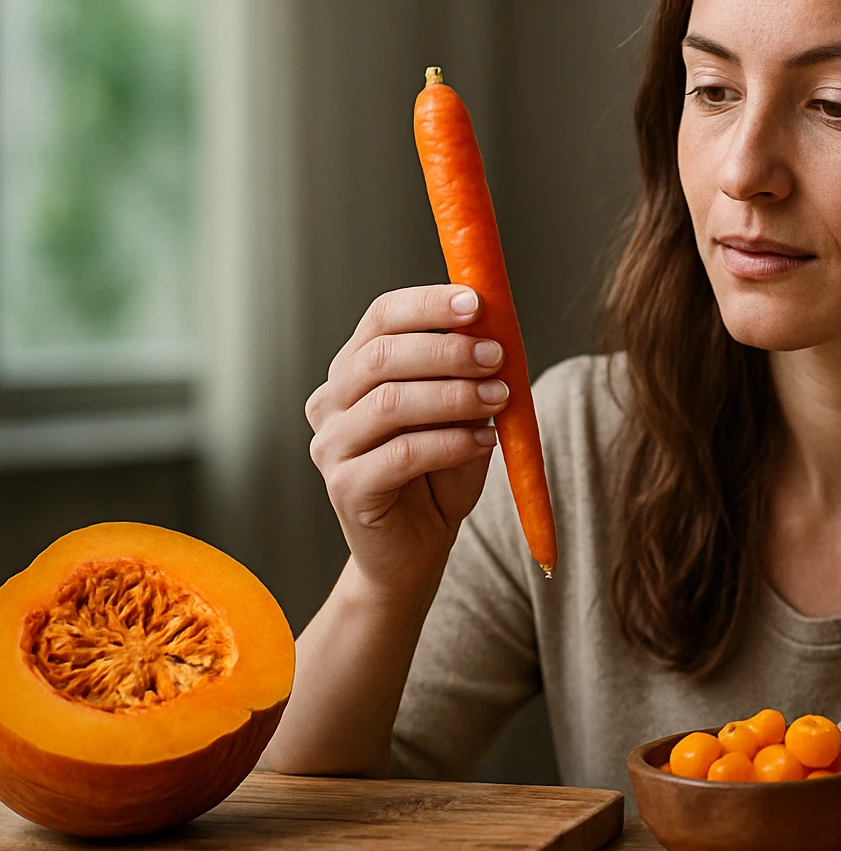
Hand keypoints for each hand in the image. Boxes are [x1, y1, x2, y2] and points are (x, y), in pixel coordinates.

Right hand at [305, 285, 508, 601]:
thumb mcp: (461, 412)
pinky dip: (451, 443)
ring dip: (454, 396)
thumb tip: (494, 328)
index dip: (427, 304)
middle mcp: (331, 402)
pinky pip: (402, 454)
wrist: (417, 548)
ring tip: (499, 398)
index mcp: (354, 369)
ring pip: (391, 404)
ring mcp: (331, 446)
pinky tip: (484, 441)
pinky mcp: (345, 488)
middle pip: (382, 357)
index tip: (476, 302)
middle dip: (447, 351)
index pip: (381, 318)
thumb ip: (469, 373)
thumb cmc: (440, 472)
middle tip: (497, 356)